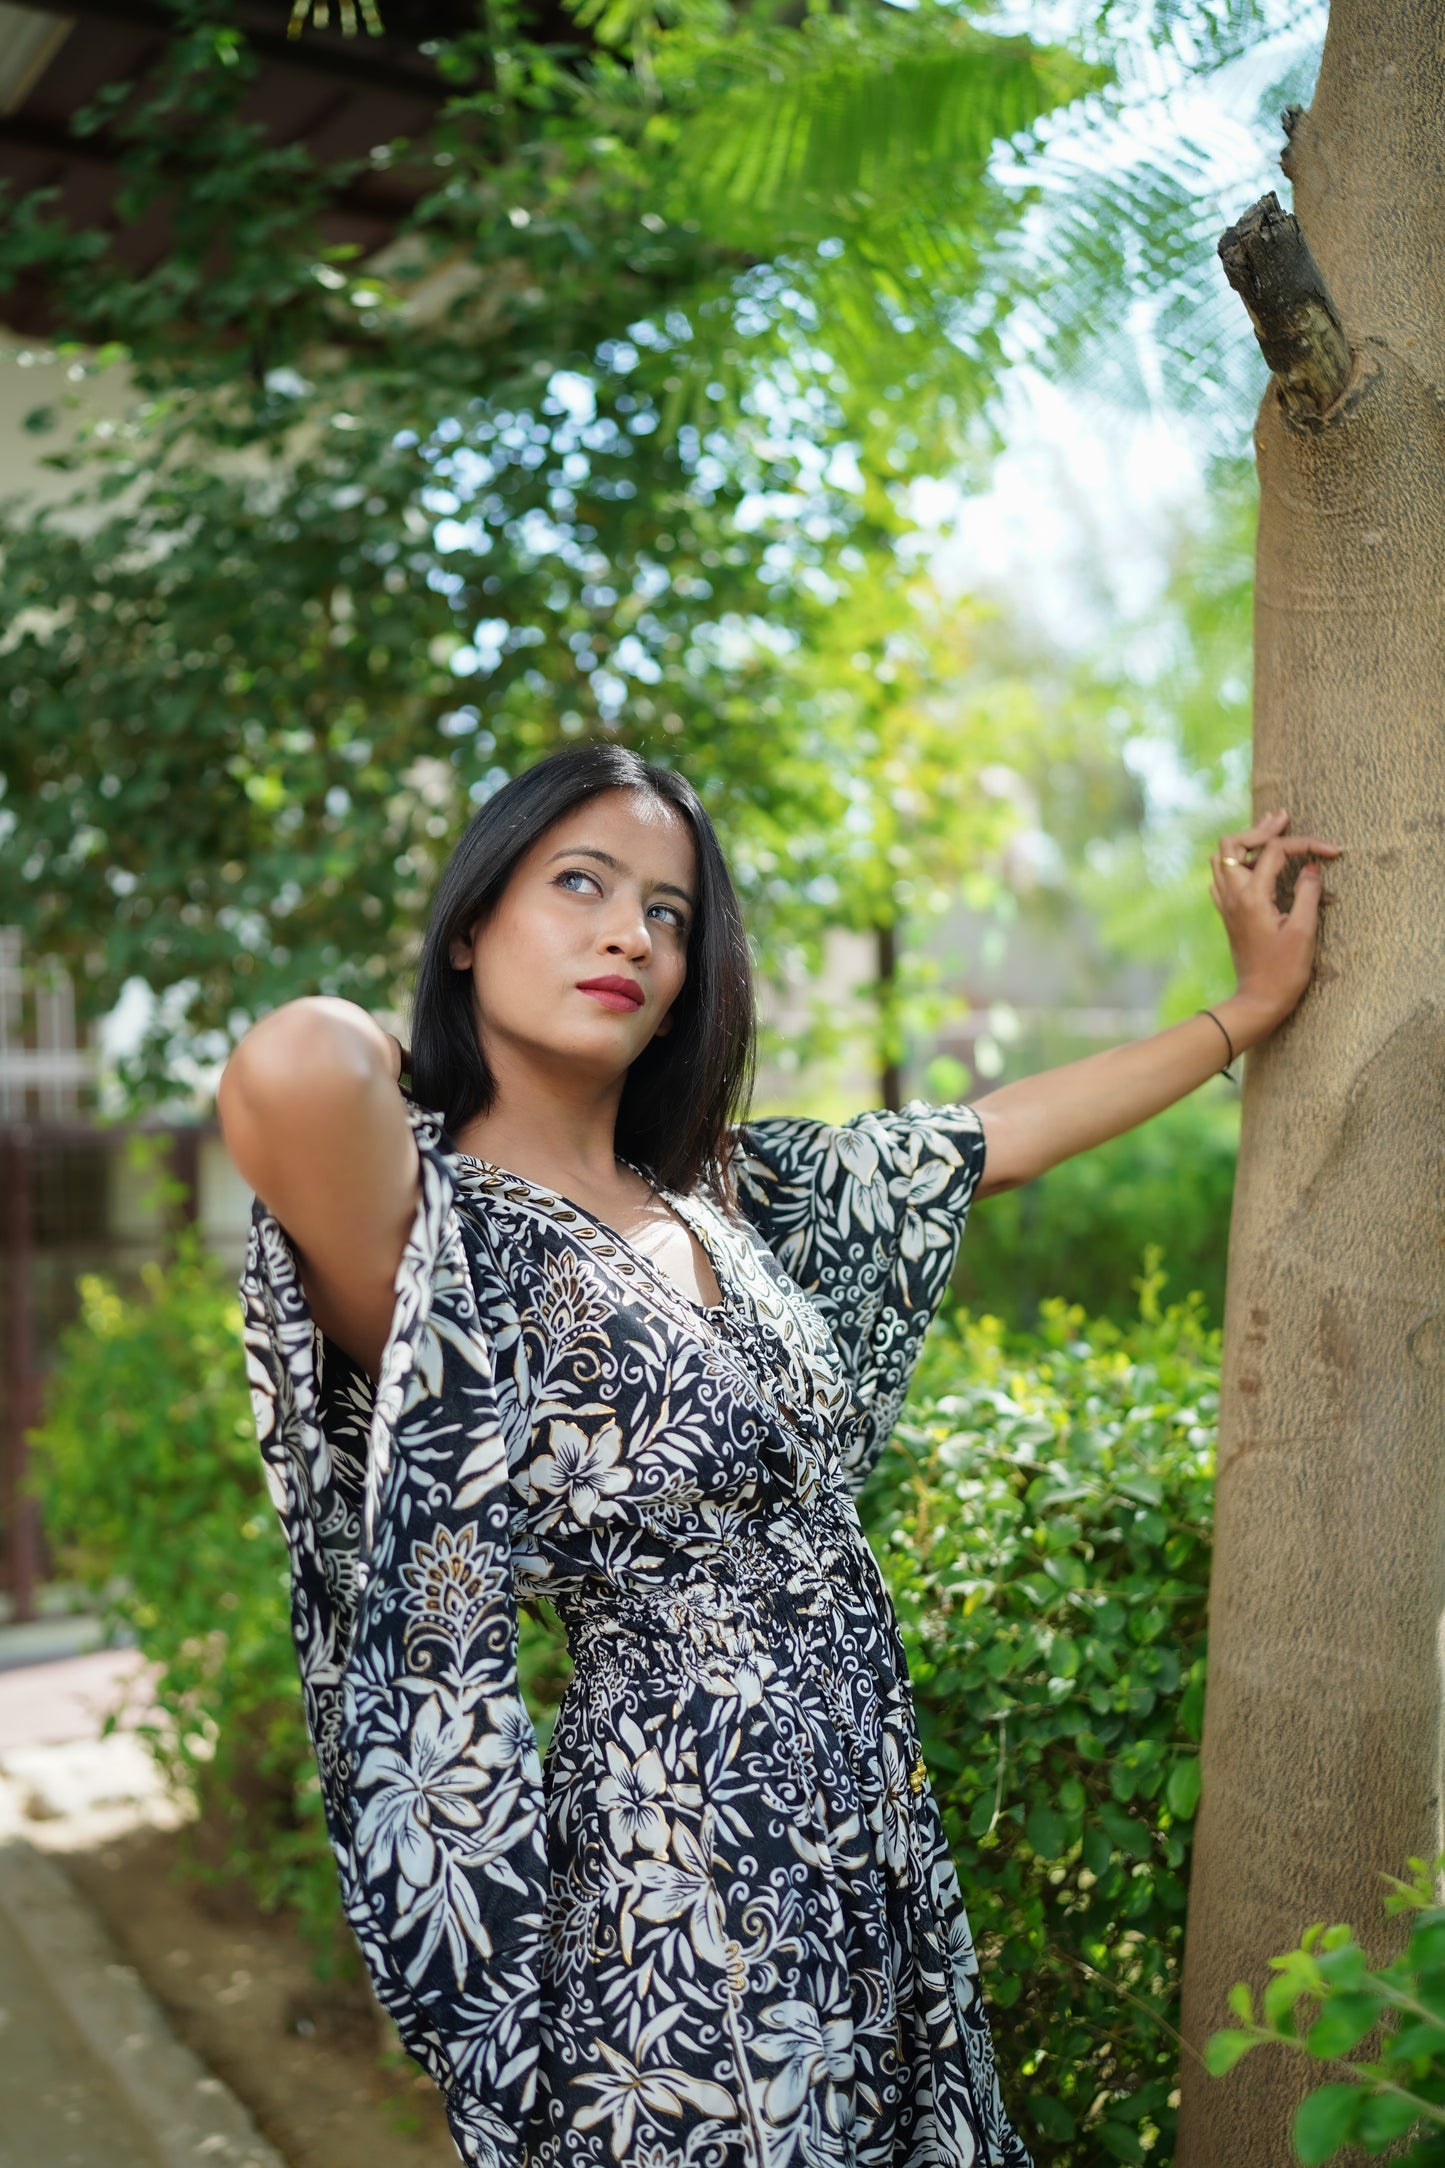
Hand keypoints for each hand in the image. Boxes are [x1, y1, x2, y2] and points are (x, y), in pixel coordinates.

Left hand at [1209, 809, 1341, 1040]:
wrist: (1258, 1001)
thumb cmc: (1284, 971)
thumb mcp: (1303, 932)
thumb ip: (1307, 894)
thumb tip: (1311, 866)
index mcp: (1252, 897)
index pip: (1274, 851)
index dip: (1305, 844)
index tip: (1333, 851)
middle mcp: (1233, 897)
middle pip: (1232, 844)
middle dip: (1260, 829)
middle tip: (1285, 820)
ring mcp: (1226, 906)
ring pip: (1222, 859)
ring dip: (1244, 844)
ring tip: (1270, 836)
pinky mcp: (1228, 916)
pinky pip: (1221, 878)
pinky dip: (1236, 864)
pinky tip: (1253, 866)